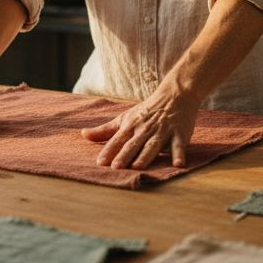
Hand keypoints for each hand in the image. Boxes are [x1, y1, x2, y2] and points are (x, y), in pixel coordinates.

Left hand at [81, 85, 198, 168]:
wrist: (174, 95)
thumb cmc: (146, 111)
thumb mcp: (124, 118)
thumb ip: (104, 130)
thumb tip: (83, 135)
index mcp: (131, 126)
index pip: (118, 140)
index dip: (109, 150)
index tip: (100, 162)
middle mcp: (145, 129)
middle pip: (133, 144)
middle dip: (125, 155)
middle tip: (116, 167)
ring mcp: (163, 132)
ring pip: (153, 146)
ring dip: (145, 156)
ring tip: (138, 167)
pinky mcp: (179, 134)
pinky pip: (179, 146)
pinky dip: (179, 155)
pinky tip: (178, 165)